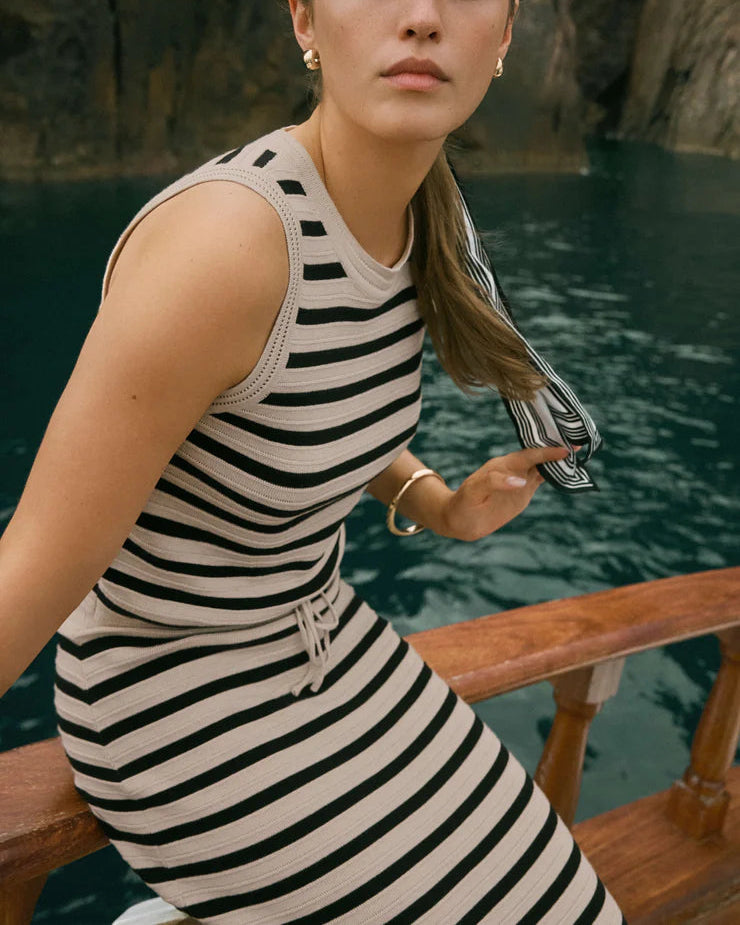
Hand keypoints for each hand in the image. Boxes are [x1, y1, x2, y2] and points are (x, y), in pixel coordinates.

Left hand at [440, 445, 576, 540]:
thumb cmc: (463, 502)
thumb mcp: (474, 491)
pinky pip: (543, 480)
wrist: (460, 519)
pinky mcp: (524, 492)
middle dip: (557, 448)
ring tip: (581, 452)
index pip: (528, 455)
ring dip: (560, 460)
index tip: (563, 450)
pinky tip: (571, 472)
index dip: (545, 452)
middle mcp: (514, 469)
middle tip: (581, 440)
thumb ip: (495, 482)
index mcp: (502, 465)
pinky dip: (557, 475)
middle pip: (539, 456)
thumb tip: (521, 481)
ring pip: (544, 466)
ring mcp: (520, 480)